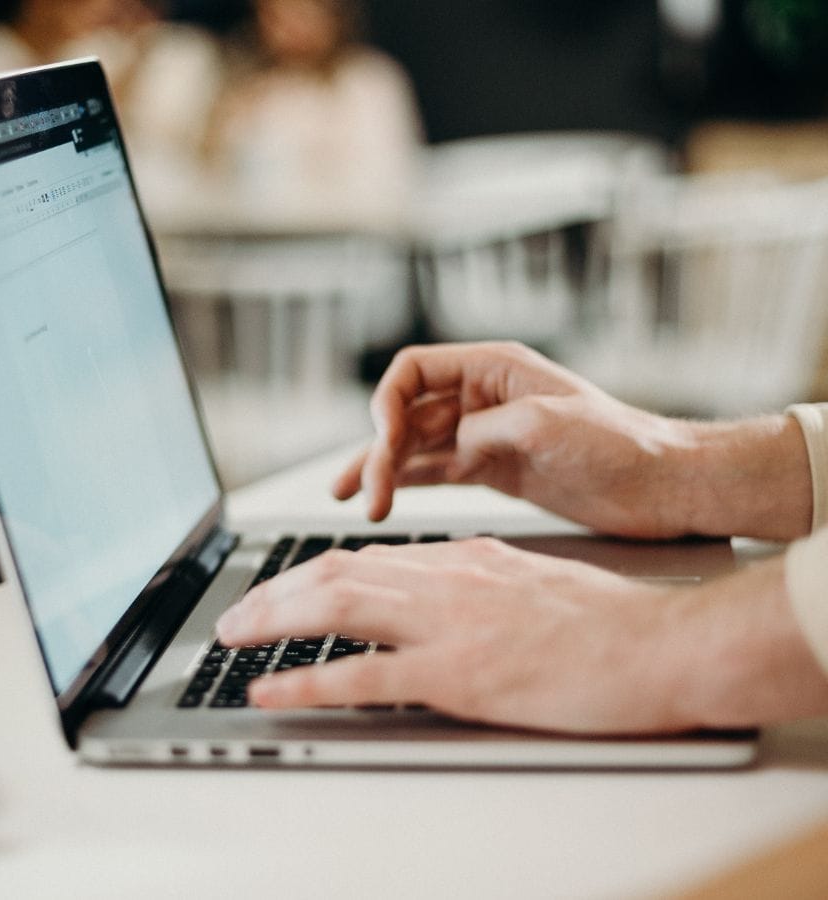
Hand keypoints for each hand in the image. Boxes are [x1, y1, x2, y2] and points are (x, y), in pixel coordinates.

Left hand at [215, 539, 827, 732]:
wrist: (658, 643)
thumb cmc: (606, 619)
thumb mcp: (527, 578)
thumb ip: (474, 578)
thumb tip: (431, 586)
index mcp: (461, 556)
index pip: (365, 557)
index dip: (309, 572)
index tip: (280, 587)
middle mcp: (443, 578)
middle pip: (333, 573)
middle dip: (273, 592)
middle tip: (235, 615)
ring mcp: (447, 624)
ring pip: (335, 608)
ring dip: (272, 620)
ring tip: (232, 636)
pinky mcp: (458, 674)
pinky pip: (363, 677)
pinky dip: (307, 682)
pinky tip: (272, 691)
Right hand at [335, 342, 811, 540]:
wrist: (662, 486)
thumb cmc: (621, 443)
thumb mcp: (548, 423)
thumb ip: (486, 429)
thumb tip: (448, 448)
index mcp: (493, 368)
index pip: (414, 371)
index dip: (387, 401)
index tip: (382, 438)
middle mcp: (481, 397)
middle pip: (407, 413)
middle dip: (380, 449)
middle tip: (367, 492)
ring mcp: (484, 435)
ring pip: (414, 447)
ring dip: (383, 470)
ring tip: (355, 500)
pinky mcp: (491, 470)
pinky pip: (435, 472)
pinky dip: (406, 484)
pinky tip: (382, 498)